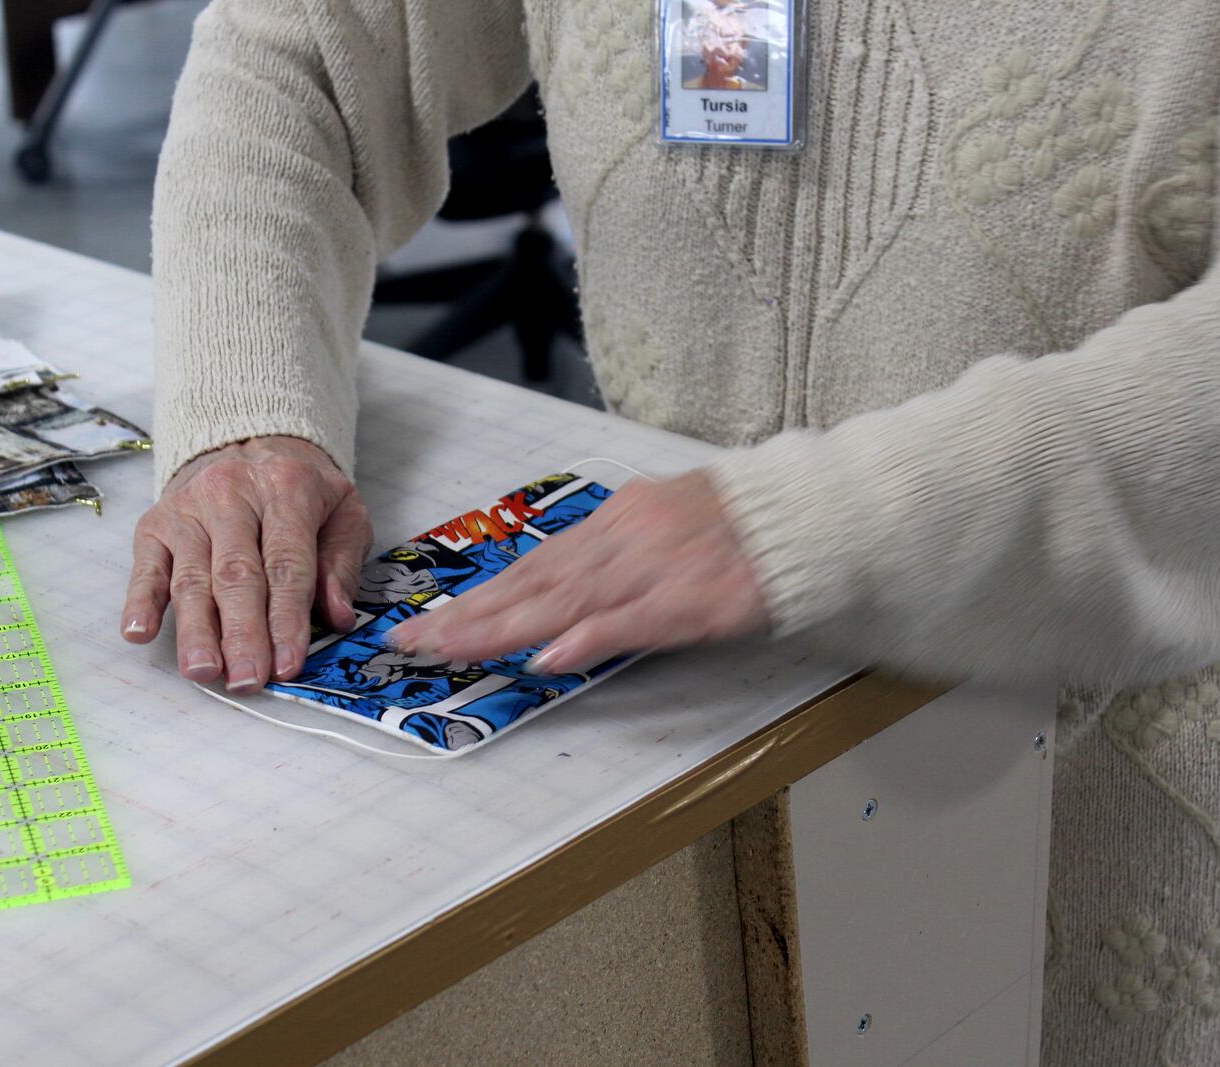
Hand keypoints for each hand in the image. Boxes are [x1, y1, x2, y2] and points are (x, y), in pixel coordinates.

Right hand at [121, 435, 371, 691]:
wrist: (250, 442)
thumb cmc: (302, 491)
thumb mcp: (344, 513)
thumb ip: (343, 564)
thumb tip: (337, 616)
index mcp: (287, 488)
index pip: (287, 564)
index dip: (287, 619)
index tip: (288, 665)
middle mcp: (232, 493)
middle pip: (236, 574)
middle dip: (242, 633)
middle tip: (248, 680)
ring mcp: (188, 508)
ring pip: (191, 577)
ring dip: (196, 630)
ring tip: (204, 671)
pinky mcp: (155, 523)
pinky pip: (145, 566)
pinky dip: (140, 601)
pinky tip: (139, 633)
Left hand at [388, 471, 768, 673]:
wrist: (807, 513)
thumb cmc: (741, 524)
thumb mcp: (664, 523)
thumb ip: (613, 556)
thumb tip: (565, 603)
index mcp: (615, 522)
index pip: (532, 565)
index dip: (477, 597)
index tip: (430, 620)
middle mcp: (623, 540)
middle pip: (532, 583)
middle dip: (468, 616)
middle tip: (412, 641)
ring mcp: (655, 568)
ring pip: (564, 601)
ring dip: (503, 628)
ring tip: (451, 649)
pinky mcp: (692, 599)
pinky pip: (631, 621)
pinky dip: (586, 637)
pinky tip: (547, 656)